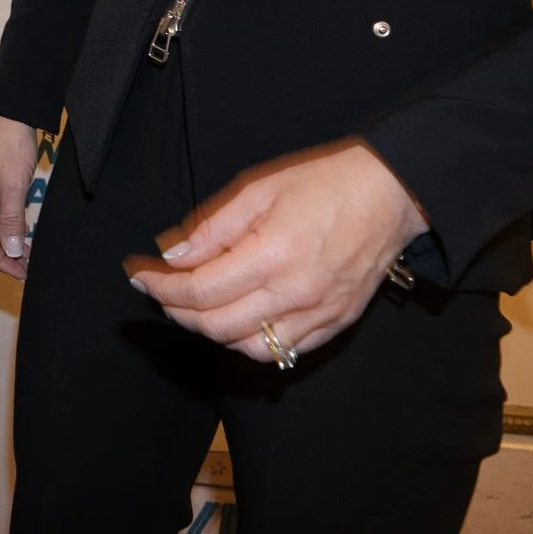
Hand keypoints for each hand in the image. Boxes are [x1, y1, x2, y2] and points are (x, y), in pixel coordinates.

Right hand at [0, 112, 40, 279]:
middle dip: (0, 255)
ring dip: (5, 243)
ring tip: (28, 256)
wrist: (13, 110)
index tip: (19, 272)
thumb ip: (11, 219)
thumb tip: (11, 250)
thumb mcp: (15, 183)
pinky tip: (22, 235)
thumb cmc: (10, 140)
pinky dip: (7, 227)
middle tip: (25, 269)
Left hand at [125, 140, 427, 363]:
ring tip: (197, 306)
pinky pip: (284, 351)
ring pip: (248, 348)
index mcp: (272, 254)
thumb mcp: (260, 187)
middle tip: (161, 290)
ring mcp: (318, 314)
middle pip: (217, 326)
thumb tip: (172, 256)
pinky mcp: (336, 323)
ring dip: (212, 332)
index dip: (160, 287)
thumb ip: (212, 226)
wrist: (393, 194)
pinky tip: (238, 319)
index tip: (139, 275)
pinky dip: (251, 342)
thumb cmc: (325, 182)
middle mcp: (294, 293)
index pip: (199, 290)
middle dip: (178, 312)